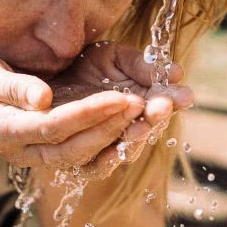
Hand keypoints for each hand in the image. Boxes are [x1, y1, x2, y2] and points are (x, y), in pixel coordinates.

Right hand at [0, 55, 146, 168]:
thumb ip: (10, 87)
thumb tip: (42, 96)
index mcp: (3, 130)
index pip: (52, 127)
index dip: (88, 115)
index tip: (120, 98)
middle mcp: (23, 151)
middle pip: (74, 149)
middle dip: (112, 128)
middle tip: (146, 105)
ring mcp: (36, 155)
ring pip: (83, 157)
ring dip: (119, 139)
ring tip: (149, 115)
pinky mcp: (48, 150)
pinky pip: (84, 156)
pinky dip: (112, 143)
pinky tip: (136, 127)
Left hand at [47, 41, 193, 176]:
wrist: (43, 73)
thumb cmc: (83, 65)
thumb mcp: (112, 57)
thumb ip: (139, 65)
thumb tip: (178, 72)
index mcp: (140, 104)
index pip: (161, 106)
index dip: (173, 101)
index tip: (184, 96)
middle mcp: (125, 128)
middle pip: (145, 131)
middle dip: (154, 119)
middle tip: (161, 107)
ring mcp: (102, 144)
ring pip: (123, 150)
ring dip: (132, 134)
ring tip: (138, 116)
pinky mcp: (76, 157)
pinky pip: (93, 168)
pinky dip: (105, 159)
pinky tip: (115, 147)